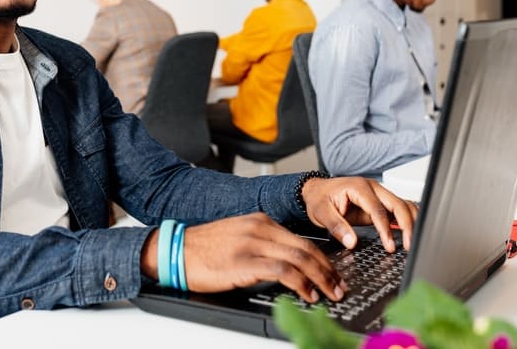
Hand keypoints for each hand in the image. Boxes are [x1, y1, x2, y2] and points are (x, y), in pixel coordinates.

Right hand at [142, 212, 347, 302]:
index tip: (333, 274)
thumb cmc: (204, 249)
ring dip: (320, 278)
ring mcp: (253, 243)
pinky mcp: (245, 261)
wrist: (176, 250)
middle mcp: (260, 228)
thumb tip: (289, 265)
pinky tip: (308, 295)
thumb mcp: (238, 237)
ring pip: (300, 258)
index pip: (301, 239)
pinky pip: (283, 271)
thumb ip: (262, 244)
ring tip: (331, 293)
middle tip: (340, 286)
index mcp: (260, 221)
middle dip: (328, 269)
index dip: (322, 259)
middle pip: (306, 248)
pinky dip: (301, 283)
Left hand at [300, 176, 418, 252]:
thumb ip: (336, 226)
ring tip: (412, 241)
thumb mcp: (321, 212)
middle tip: (408, 246)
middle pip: (399, 204)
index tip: (390, 246)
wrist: (316, 190)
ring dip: (412, 221)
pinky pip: (400, 208)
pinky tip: (410, 233)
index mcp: (359, 188)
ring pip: (404, 204)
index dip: (386, 229)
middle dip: (407, 225)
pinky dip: (408, 219)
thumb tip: (351, 242)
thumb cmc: (319, 198)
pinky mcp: (380, 202)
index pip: (378, 209)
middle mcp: (373, 188)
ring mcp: (379, 194)